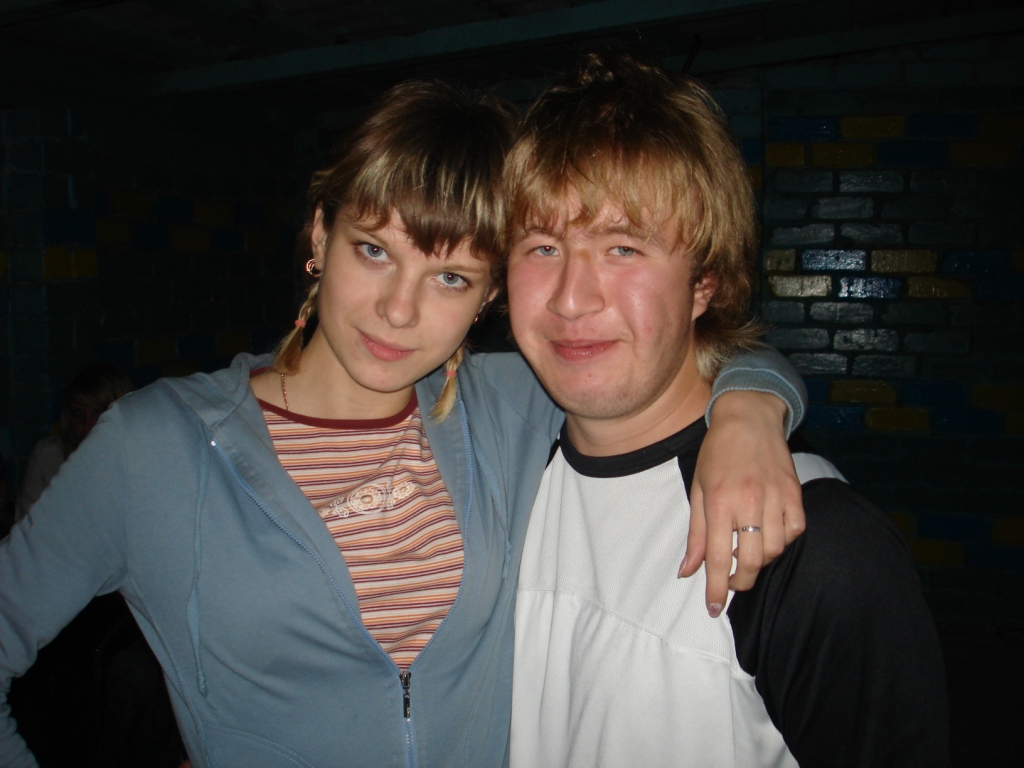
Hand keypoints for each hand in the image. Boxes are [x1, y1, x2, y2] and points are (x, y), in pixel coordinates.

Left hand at [679, 391, 804, 616]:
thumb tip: (687, 571)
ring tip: (746, 549)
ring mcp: (775, 496)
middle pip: (750, 561)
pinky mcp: (795, 492)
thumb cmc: (717, 453)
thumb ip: (695, 534)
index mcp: (718, 501)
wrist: (749, 417)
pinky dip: (783, 540)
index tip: (714, 608)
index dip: (715, 588)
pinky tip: (769, 533)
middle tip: (732, 582)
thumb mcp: (697, 489)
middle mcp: (748, 501)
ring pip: (774, 549)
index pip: (716, 557)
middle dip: (741, 581)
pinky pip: (795, 531)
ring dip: (760, 559)